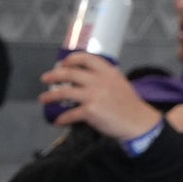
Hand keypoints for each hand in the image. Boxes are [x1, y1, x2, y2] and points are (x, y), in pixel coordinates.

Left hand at [40, 51, 158, 143]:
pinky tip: (57, 121)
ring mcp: (94, 96)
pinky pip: (70, 114)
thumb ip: (105, 77)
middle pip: (70, 74)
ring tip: (43, 99)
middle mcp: (99, 81)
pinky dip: (62, 118)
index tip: (63, 63)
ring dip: (51, 96)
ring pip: (64, 92)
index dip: (72, 59)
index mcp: (108, 72)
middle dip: (54, 75)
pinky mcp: (91, 111)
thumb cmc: (130, 105)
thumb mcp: (120, 83)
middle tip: (45, 78)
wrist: (139, 122)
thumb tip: (89, 75)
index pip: (86, 58)